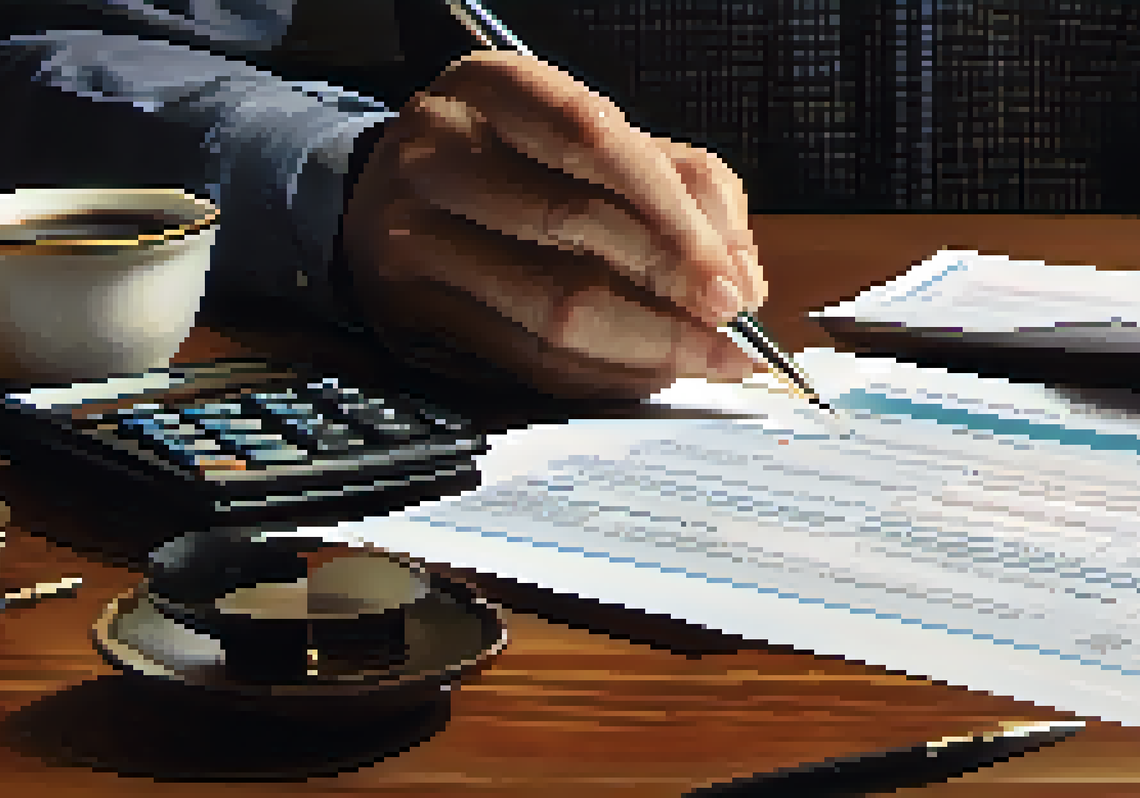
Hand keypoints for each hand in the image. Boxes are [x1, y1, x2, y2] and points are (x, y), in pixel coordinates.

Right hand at [341, 52, 764, 399]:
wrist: (398, 197)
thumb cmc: (522, 165)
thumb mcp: (600, 144)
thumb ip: (686, 189)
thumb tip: (741, 278)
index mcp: (493, 88)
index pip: (591, 139)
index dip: (671, 216)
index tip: (731, 282)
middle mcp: (441, 149)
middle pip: (572, 225)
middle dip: (671, 287)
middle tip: (735, 332)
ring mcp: (412, 230)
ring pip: (551, 304)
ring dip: (648, 343)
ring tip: (706, 358)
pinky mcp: (408, 306)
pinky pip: (525, 357)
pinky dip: (603, 373)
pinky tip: (648, 372)